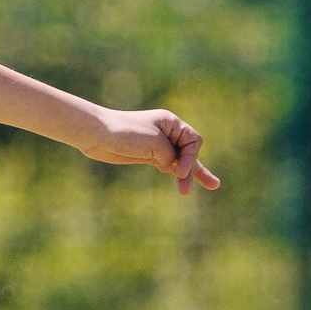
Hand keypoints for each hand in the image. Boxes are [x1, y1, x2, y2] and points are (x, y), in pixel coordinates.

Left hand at [82, 108, 217, 194]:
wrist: (96, 135)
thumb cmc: (126, 133)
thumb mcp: (154, 144)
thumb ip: (170, 156)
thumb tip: (172, 166)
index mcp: (171, 123)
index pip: (193, 141)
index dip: (190, 158)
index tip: (177, 170)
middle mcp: (167, 132)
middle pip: (189, 152)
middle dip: (196, 169)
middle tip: (213, 186)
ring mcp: (157, 144)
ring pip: (179, 161)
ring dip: (187, 175)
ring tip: (210, 186)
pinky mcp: (147, 155)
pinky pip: (167, 165)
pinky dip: (174, 173)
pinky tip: (182, 181)